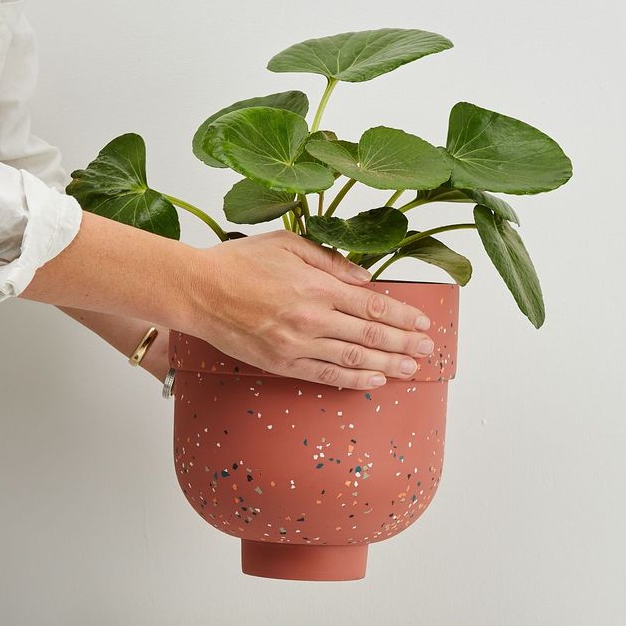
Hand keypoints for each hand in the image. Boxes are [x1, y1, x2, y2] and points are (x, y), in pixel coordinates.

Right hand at [184, 230, 433, 389]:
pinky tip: (374, 381)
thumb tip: (365, 278)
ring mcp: (297, 344)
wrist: (198, 291)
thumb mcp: (288, 244)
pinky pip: (325, 375)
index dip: (402, 315)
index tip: (422, 322)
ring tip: (411, 369)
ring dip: (387, 365)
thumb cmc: (238, 263)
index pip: (372, 304)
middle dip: (404, 343)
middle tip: (428, 350)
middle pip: (370, 333)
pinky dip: (353, 379)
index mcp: (316, 286)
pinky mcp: (281, 363)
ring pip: (353, 358)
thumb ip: (330, 261)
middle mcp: (312, 318)